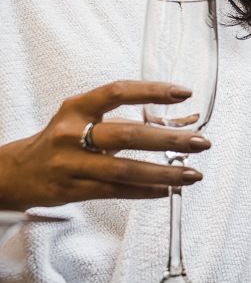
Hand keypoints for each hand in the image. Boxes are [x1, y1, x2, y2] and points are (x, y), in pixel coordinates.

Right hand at [0, 81, 212, 210]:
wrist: (17, 172)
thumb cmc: (61, 140)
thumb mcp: (85, 118)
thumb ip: (130, 117)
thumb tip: (183, 118)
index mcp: (77, 107)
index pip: (118, 92)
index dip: (152, 91)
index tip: (184, 93)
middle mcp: (72, 133)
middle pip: (128, 135)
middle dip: (169, 139)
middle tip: (200, 142)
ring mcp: (71, 164)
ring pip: (124, 170)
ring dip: (163, 172)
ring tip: (192, 173)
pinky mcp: (73, 190)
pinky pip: (117, 191)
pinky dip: (147, 191)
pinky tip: (169, 190)